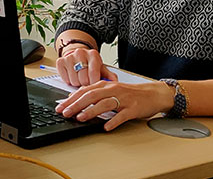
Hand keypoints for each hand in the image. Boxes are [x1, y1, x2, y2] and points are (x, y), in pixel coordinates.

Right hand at [55, 47, 116, 86]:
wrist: (78, 55)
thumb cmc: (90, 64)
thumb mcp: (101, 68)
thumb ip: (109, 76)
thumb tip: (115, 83)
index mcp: (93, 55)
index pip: (93, 74)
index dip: (94, 83)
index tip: (95, 85)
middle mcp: (80, 53)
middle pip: (83, 79)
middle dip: (86, 84)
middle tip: (87, 81)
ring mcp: (69, 57)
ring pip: (74, 80)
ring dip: (77, 83)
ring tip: (80, 78)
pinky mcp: (60, 61)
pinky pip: (65, 79)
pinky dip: (69, 81)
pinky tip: (73, 76)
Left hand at [55, 80, 174, 130]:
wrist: (153, 93)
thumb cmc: (130, 93)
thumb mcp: (110, 90)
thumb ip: (94, 93)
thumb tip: (75, 98)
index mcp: (105, 85)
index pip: (84, 91)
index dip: (71, 99)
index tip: (60, 107)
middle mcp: (112, 90)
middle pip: (91, 96)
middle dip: (76, 104)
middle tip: (65, 113)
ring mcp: (123, 99)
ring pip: (104, 104)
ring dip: (91, 111)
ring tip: (80, 118)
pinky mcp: (133, 108)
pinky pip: (122, 115)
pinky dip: (113, 121)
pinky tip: (106, 127)